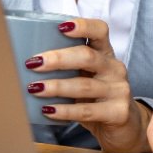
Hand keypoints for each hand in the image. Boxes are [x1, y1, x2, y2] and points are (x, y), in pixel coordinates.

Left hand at [27, 18, 148, 152]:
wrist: (124, 127)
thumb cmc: (96, 98)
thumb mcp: (87, 77)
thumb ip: (68, 67)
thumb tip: (27, 63)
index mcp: (106, 54)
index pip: (99, 31)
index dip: (82, 26)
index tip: (60, 26)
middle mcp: (115, 68)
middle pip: (87, 57)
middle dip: (58, 59)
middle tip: (33, 63)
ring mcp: (119, 90)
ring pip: (84, 85)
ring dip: (56, 86)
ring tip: (34, 88)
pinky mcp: (118, 112)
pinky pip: (86, 111)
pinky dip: (64, 111)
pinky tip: (48, 110)